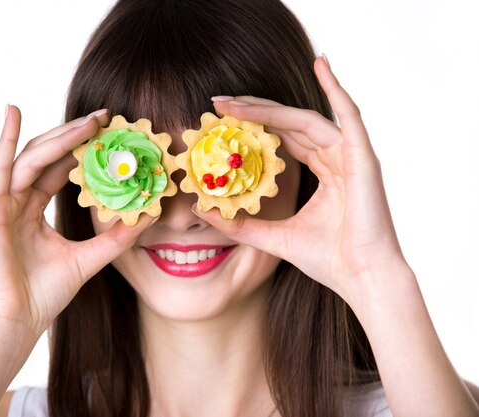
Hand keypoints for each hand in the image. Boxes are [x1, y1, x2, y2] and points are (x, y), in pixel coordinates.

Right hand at [0, 106, 153, 335]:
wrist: (15, 322)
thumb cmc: (43, 294)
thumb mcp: (88, 257)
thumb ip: (115, 237)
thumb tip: (148, 215)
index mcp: (34, 210)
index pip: (60, 170)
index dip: (83, 150)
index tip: (111, 133)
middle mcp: (16, 201)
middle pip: (47, 157)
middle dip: (76, 135)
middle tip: (106, 117)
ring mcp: (1, 203)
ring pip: (32, 158)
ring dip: (60, 136)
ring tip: (90, 120)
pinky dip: (5, 139)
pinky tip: (13, 113)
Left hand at [198, 56, 406, 302]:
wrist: (360, 278)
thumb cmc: (327, 260)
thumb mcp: (271, 237)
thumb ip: (240, 224)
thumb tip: (202, 210)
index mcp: (322, 173)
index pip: (283, 139)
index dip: (253, 127)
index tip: (220, 121)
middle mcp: (336, 158)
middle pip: (290, 124)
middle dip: (252, 112)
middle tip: (218, 104)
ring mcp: (350, 155)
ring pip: (305, 119)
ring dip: (269, 107)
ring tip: (233, 102)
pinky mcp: (363, 157)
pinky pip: (349, 115)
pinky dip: (337, 88)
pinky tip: (322, 65)